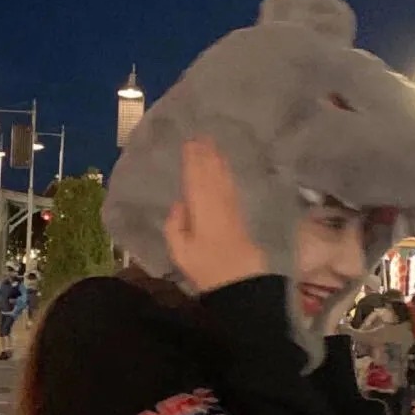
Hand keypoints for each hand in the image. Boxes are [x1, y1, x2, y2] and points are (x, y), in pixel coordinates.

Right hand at [164, 138, 267, 292]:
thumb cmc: (206, 266)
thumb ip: (175, 226)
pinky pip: (231, 185)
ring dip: (217, 159)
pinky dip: (226, 172)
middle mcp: (217, 202)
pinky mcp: (239, 213)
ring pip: (222, 176)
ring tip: (212, 144)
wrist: (240, 278)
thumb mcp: (180, 251)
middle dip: (205, 154)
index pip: (195, 178)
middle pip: (210, 173)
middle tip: (201, 136)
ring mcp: (230, 206)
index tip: (189, 143)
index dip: (193, 160)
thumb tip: (178, 204)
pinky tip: (224, 166)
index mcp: (201, 209)